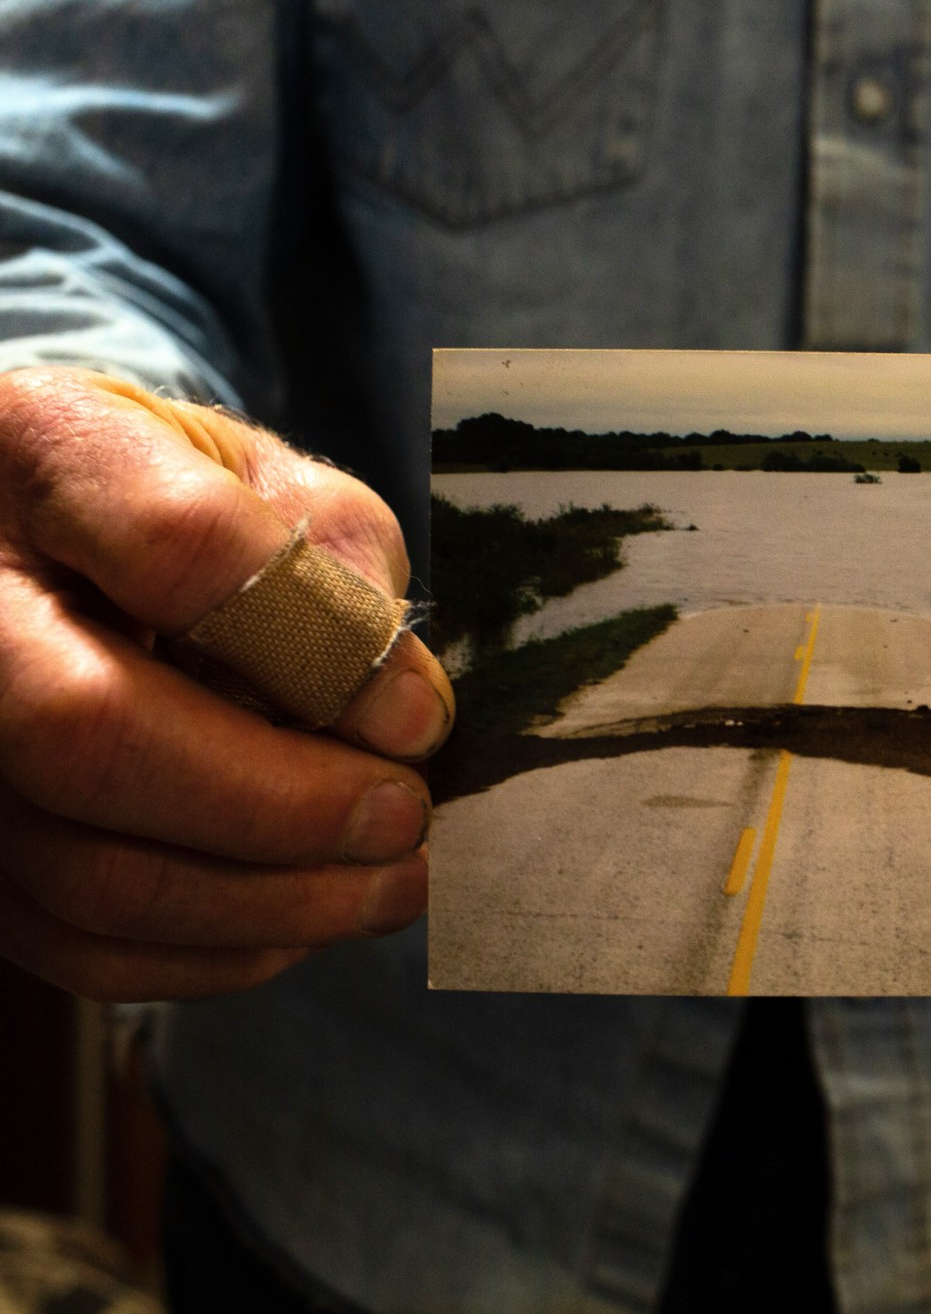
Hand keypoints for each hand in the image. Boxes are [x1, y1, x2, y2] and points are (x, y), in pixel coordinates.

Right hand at [0, 367, 453, 999]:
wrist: (38, 545)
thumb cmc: (172, 502)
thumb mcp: (262, 476)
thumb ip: (336, 553)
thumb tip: (400, 700)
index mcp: (37, 448)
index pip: (177, 549)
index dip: (322, 649)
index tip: (421, 718)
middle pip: (93, 734)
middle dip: (284, 805)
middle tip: (405, 820)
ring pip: (88, 869)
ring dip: (274, 901)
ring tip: (392, 883)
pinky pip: (76, 946)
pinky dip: (215, 952)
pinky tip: (303, 916)